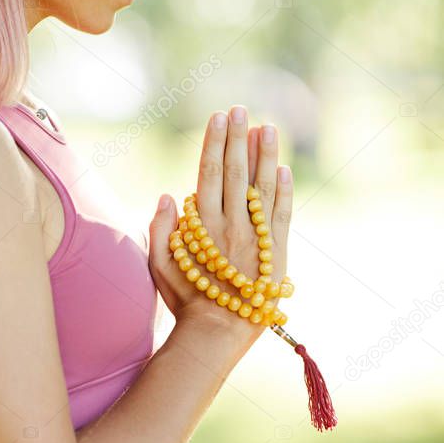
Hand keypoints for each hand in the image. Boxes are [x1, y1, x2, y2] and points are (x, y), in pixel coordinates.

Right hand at [148, 106, 292, 347]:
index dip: (213, 143)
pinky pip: (282, 214)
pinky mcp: (277, 252)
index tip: (217, 117)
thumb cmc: (185, 301)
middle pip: (234, 172)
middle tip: (240, 109)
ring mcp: (255, 237)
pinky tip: (284, 167)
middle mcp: (230, 225)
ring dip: (264, 154)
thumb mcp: (159, 266)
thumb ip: (160, 229)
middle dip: (237, 138)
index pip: (208, 173)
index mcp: (202, 226)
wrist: (217, 333)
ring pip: (261, 187)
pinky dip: (284, 190)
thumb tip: (167, 195)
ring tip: (266, 126)